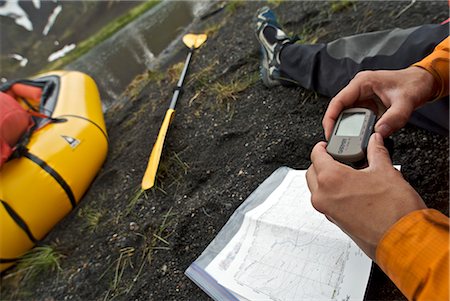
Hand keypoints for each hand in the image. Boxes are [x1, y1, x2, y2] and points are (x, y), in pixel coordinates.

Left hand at [306, 133, 426, 259]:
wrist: (404, 241)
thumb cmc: (394, 211)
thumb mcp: (386, 172)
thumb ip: (377, 152)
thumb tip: (375, 141)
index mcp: (331, 179)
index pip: (316, 155)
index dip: (322, 146)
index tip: (327, 144)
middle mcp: (323, 196)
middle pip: (312, 172)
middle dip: (322, 162)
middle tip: (338, 157)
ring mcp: (327, 211)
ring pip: (316, 188)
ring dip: (325, 178)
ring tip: (347, 173)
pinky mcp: (335, 221)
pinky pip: (326, 202)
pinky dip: (332, 193)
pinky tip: (351, 189)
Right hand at [323, 67, 437, 138]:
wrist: (423, 82)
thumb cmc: (413, 84)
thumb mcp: (406, 102)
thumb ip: (394, 118)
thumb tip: (379, 132)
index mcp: (362, 83)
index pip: (338, 101)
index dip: (330, 118)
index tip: (329, 133)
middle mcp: (358, 89)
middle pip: (339, 110)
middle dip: (336, 127)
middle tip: (337, 142)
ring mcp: (362, 97)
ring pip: (346, 115)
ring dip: (346, 129)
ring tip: (347, 142)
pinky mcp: (367, 105)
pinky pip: (356, 118)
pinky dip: (356, 129)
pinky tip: (358, 138)